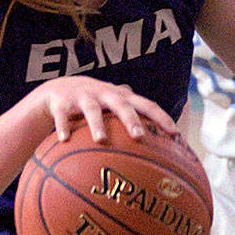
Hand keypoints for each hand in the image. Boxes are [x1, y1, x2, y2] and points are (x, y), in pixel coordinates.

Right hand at [33, 79, 179, 143]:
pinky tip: (65, 140)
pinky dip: (63, 126)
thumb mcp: (115, 106)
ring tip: (101, 140)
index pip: (146, 105)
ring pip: (92, 110)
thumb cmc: (96, 103)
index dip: (161, 118)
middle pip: (121, 105)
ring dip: (97, 124)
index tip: (175, 134)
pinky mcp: (62, 102)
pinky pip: (62, 116)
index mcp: (121, 96)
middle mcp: (104, 94)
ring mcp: (83, 97)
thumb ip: (134, 118)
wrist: (59, 89)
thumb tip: (161, 146)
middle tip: (139, 136)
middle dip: (131, 119)